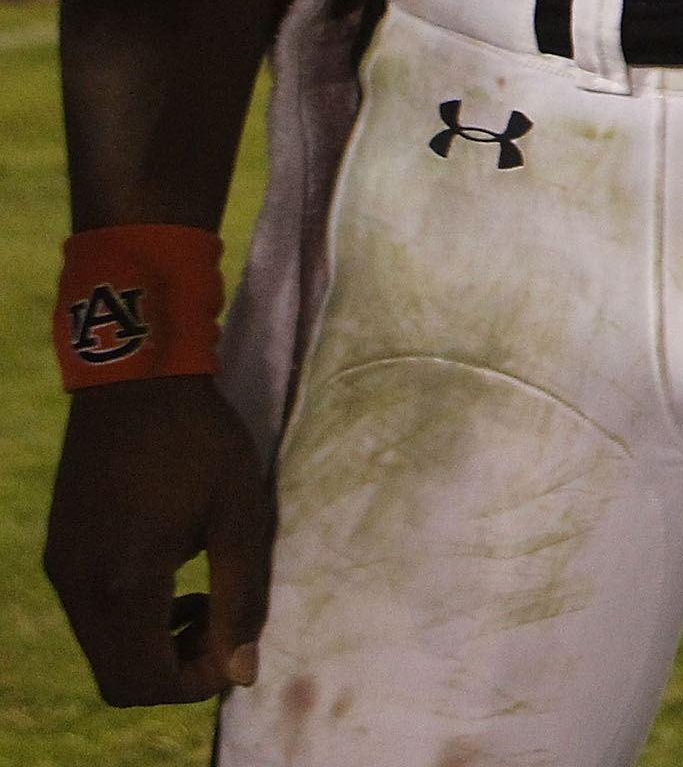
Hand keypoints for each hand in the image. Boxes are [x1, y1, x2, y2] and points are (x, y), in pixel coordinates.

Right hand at [45, 376, 272, 705]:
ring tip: (201, 595)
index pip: (146, 681)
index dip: (196, 682)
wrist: (135, 380)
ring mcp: (63, 570)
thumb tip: (242, 671)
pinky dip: (130, 619)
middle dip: (175, 671)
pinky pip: (90, 617)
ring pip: (102, 650)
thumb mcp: (239, 513)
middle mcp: (81, 586)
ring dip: (153, 644)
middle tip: (220, 623)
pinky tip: (168, 572)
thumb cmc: (200, 440)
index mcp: (126, 581)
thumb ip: (241, 596)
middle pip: (119, 679)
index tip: (235, 646)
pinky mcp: (59, 553)